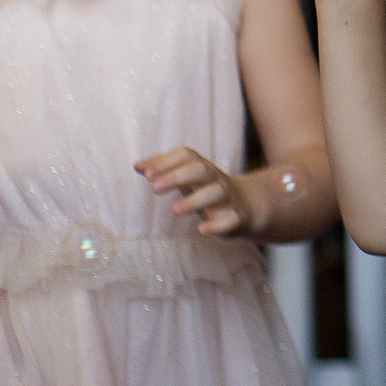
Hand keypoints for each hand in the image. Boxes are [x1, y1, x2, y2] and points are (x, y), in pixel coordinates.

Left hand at [138, 145, 256, 236]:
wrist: (247, 205)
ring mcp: (227, 198)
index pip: (187, 156)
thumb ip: (164, 169)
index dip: (167, 161)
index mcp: (201, 167)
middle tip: (154, 188)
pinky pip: (230, 220)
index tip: (146, 173)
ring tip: (175, 210)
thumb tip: (138, 165)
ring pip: (216, 193)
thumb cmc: (207, 189)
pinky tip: (202, 229)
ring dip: (195, 200)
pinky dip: (217, 225)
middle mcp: (215, 179)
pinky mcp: (236, 218)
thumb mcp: (188, 176)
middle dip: (178, 176)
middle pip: (201, 170)